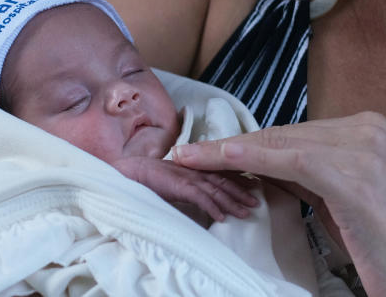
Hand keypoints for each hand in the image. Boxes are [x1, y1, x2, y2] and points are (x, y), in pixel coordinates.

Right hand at [111, 156, 258, 222]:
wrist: (128, 172)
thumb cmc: (148, 177)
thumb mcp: (173, 180)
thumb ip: (187, 185)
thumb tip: (199, 196)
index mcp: (194, 167)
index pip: (220, 174)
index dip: (237, 181)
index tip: (252, 188)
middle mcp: (194, 170)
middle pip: (223, 182)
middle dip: (241, 193)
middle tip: (256, 203)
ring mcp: (188, 177)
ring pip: (216, 190)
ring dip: (232, 202)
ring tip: (246, 214)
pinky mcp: (179, 186)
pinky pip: (200, 198)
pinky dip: (212, 208)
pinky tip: (221, 218)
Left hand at [172, 112, 385, 296]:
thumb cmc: (381, 245)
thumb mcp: (338, 198)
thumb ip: (305, 174)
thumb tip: (255, 164)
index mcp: (368, 127)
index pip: (292, 132)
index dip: (246, 142)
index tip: (206, 150)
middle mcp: (368, 128)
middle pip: (283, 135)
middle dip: (231, 147)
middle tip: (186, 154)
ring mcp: (365, 148)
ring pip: (280, 144)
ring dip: (228, 153)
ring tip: (189, 158)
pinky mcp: (355, 175)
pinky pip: (291, 161)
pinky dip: (251, 159)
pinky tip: (220, 158)